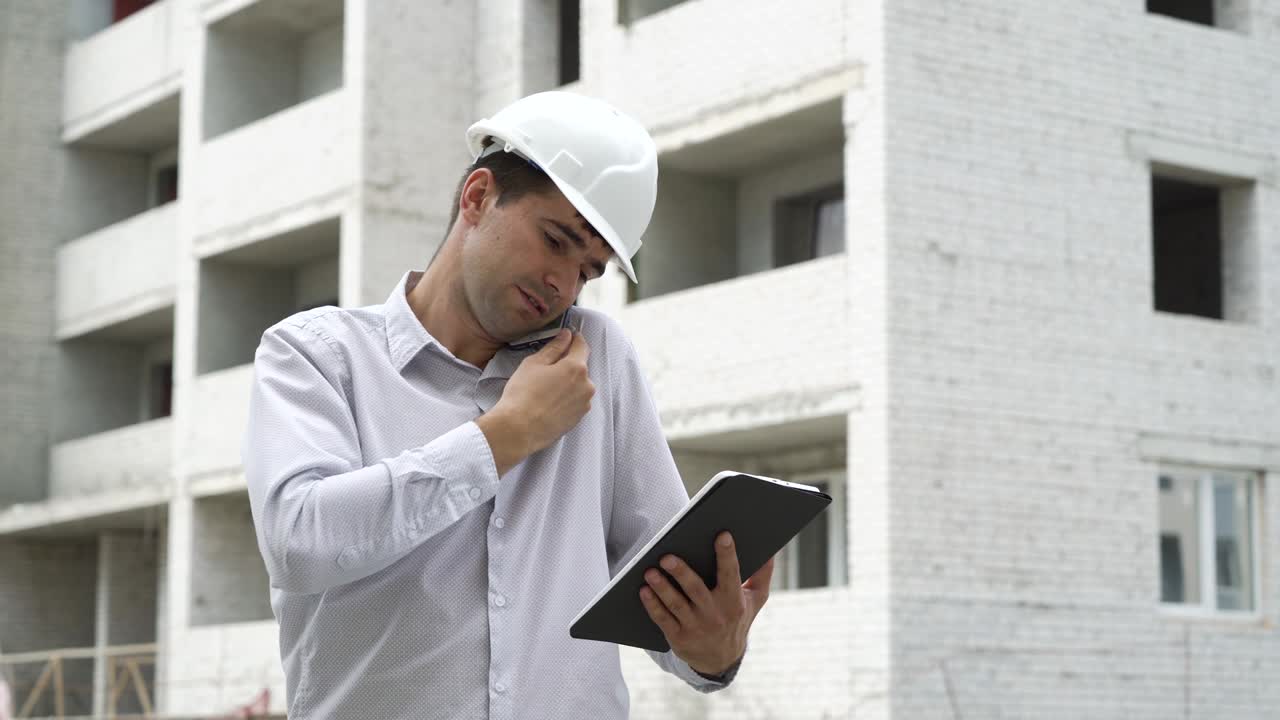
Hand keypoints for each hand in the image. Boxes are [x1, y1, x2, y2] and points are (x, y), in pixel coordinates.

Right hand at [477, 329, 592, 474]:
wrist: (519, 429)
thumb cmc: (523, 394)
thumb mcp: (534, 363)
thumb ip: (554, 347)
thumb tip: (566, 335)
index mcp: (577, 367)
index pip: (582, 345)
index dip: (574, 339)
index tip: (566, 337)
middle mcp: (587, 385)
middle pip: (580, 366)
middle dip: (567, 364)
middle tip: (546, 369)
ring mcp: (585, 403)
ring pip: (578, 385)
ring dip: (568, 382)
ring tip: (545, 389)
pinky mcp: (579, 418)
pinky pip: (576, 400)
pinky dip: (566, 398)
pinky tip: (549, 402)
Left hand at [638, 531, 773, 675]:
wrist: (721, 660)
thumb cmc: (737, 620)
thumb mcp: (754, 600)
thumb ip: (762, 575)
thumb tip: (771, 551)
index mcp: (734, 601)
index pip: (731, 574)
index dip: (727, 555)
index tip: (722, 535)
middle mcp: (715, 614)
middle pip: (696, 590)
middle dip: (681, 573)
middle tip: (666, 556)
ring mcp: (695, 627)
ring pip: (676, 604)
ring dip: (661, 588)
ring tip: (649, 572)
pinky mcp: (678, 637)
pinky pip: (663, 619)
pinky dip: (652, 605)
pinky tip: (643, 591)